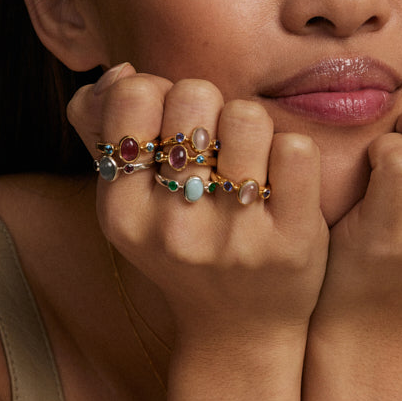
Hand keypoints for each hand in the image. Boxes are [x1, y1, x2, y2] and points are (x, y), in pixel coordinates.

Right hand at [67, 64, 329, 341]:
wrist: (238, 330)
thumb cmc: (183, 246)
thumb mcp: (129, 202)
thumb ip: (105, 130)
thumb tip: (123, 70)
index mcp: (121, 211)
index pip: (136, 93)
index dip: (163, 94)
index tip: (176, 127)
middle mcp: (171, 227)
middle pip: (196, 95)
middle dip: (212, 106)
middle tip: (217, 144)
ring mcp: (233, 237)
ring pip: (249, 116)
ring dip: (255, 128)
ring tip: (250, 161)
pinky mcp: (290, 243)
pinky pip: (297, 149)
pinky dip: (293, 152)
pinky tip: (284, 180)